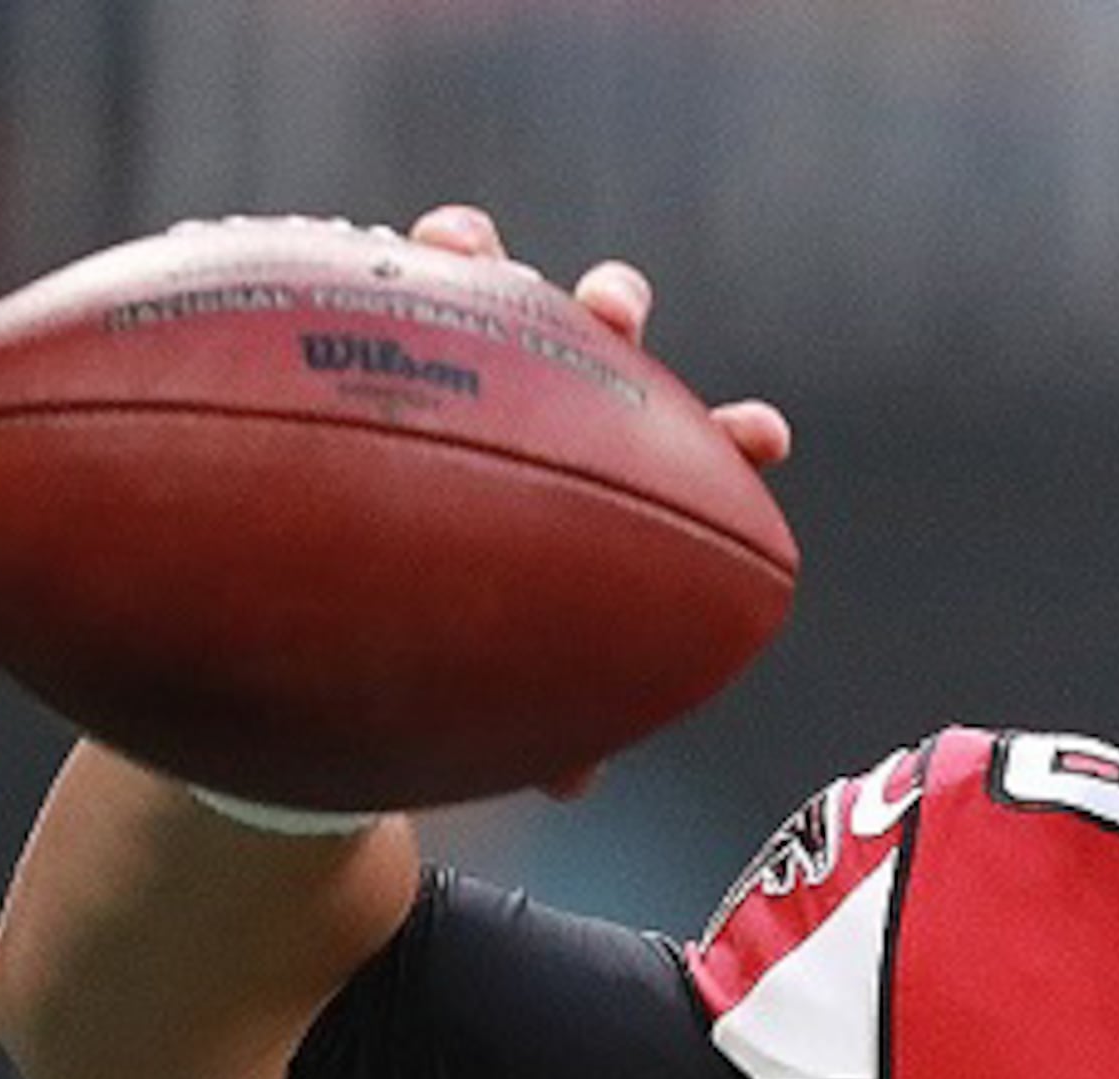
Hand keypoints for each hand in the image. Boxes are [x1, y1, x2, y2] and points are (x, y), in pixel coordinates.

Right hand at [406, 204, 788, 801]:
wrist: (355, 569)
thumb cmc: (456, 623)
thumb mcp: (503, 672)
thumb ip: (544, 715)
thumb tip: (573, 786)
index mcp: (606, 474)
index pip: (687, 446)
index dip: (731, 438)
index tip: (764, 437)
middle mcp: (551, 401)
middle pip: (605, 341)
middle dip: (616, 315)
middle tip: (612, 316)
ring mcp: (473, 356)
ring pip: (498, 287)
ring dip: (495, 264)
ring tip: (471, 253)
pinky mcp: (392, 326)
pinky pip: (397, 281)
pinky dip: (415, 265)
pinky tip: (411, 251)